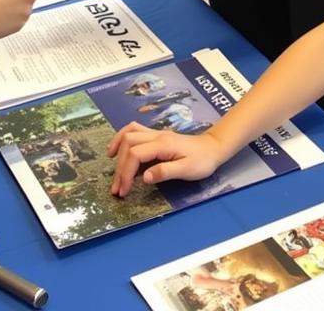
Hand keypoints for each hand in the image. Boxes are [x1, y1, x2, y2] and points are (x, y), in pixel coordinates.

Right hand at [107, 122, 222, 196]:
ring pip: (129, 133)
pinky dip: (122, 139)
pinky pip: (134, 132)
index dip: (125, 172)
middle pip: (128, 143)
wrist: (213, 148)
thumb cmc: (202, 161)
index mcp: (163, 144)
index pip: (136, 154)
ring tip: (110, 165)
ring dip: (117, 147)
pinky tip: (118, 150)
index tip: (123, 191)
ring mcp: (155, 133)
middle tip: (117, 188)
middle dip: (119, 166)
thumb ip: (165, 172)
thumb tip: (143, 177)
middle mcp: (156, 135)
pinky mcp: (155, 136)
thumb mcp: (187, 170)